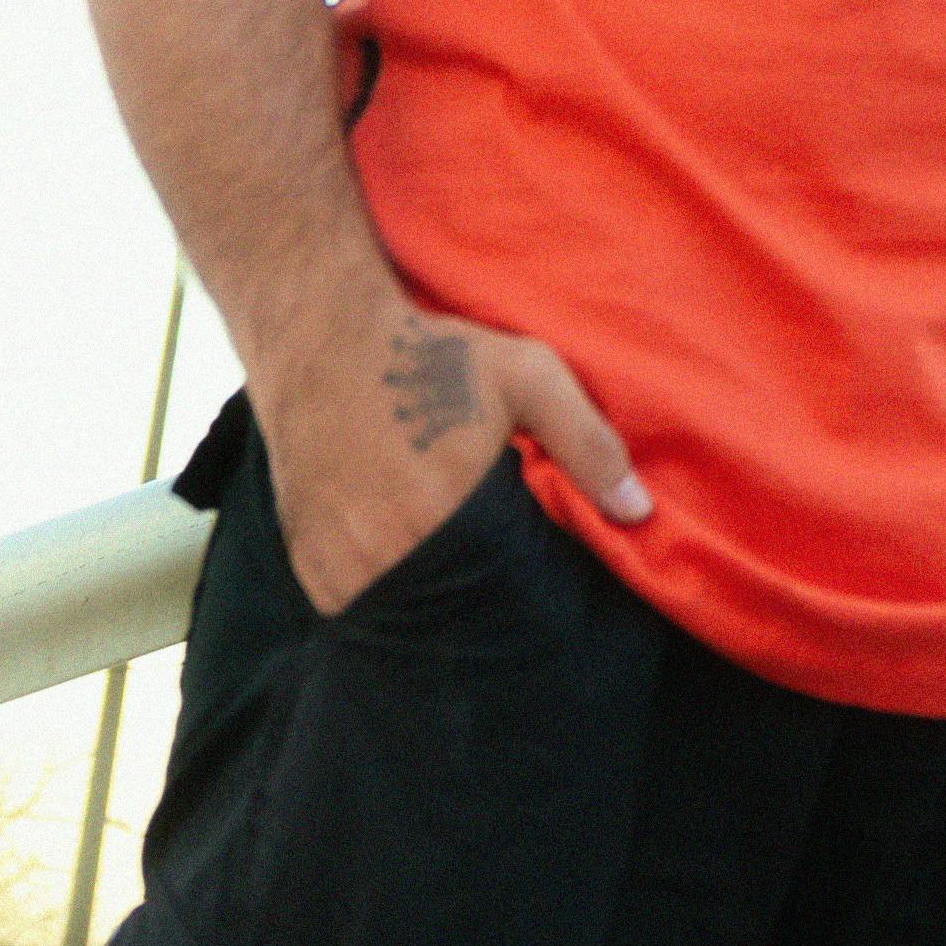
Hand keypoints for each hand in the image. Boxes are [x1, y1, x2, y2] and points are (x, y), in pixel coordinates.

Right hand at [256, 294, 648, 616]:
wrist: (322, 336)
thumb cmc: (432, 353)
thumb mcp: (526, 376)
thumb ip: (587, 442)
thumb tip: (637, 511)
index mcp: (442, 516)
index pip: (501, 592)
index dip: (521, 585)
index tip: (530, 566)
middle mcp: (383, 550)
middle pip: (449, 607)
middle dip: (475, 595)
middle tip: (489, 560)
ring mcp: (337, 561)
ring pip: (400, 609)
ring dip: (425, 596)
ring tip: (443, 553)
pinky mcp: (307, 561)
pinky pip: (353, 602)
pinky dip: (379, 586)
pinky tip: (397, 549)